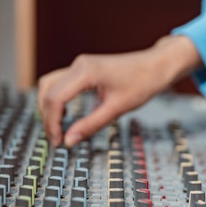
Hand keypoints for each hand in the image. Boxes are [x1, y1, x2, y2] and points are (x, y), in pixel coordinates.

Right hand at [38, 35, 201, 147]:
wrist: (157, 66)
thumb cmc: (142, 83)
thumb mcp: (117, 109)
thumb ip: (91, 125)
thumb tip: (69, 141)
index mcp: (85, 72)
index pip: (55, 99)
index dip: (52, 123)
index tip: (58, 142)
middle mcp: (78, 65)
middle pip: (48, 92)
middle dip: (48, 117)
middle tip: (56, 139)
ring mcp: (80, 64)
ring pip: (50, 85)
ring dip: (49, 107)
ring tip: (58, 129)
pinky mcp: (84, 68)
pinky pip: (61, 83)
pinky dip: (58, 99)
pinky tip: (66, 115)